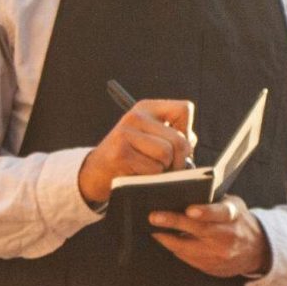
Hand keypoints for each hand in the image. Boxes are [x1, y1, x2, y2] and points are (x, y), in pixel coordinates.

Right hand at [78, 99, 194, 204]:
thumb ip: (174, 136)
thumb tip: (190, 144)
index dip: (187, 130)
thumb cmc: (132, 155)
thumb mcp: (151, 137)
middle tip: (169, 167)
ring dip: (164, 169)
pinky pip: (153, 169)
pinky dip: (152, 177)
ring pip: (167, 154)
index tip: (177, 144)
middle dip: (180, 159)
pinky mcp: (120, 153)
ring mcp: (126, 133)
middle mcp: (136, 116)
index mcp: (147, 107)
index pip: (184, 109)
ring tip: (151, 169)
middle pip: (179, 139)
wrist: (96, 171)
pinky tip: (139, 174)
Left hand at [150, 197, 271, 279]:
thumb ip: (213, 200)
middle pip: (199, 230)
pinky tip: (167, 240)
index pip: (220, 213)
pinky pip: (189, 259)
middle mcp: (228, 237)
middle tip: (154, 217)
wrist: (256, 250)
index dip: (205, 212)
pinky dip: (176, 249)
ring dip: (168, 239)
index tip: (189, 210)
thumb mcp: (233, 204)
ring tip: (154, 230)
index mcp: (234, 216)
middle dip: (174, 222)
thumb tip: (182, 192)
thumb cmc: (238, 220)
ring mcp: (220, 255)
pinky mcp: (213, 268)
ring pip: (189, 248)